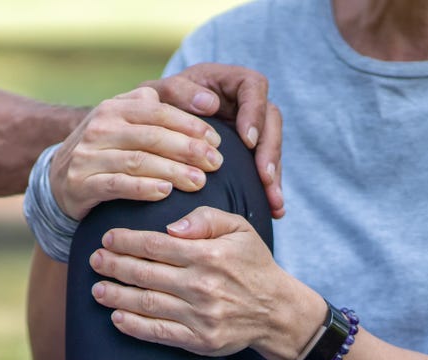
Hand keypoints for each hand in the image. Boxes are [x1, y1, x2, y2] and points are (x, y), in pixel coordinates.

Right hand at [49, 86, 224, 219]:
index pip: (160, 112)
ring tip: (199, 182)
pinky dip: (143, 189)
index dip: (191, 125)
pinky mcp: (81, 182)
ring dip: (172, 172)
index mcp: (115, 107)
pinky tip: (165, 194)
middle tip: (216, 164)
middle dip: (188, 150)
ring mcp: (88, 155)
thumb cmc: (106, 149)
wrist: (59, 179)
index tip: (217, 141)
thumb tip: (208, 101)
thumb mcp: (126, 121)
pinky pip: (118, 185)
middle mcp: (99, 127)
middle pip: (153, 136)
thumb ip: (159, 107)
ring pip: (138, 161)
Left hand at [87, 206, 319, 359]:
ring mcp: (200, 315)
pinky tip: (116, 318)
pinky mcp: (199, 340)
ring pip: (146, 303)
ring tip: (97, 289)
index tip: (108, 239)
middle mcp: (202, 285)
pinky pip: (158, 333)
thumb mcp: (239, 229)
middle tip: (95, 261)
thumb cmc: (252, 265)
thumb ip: (206, 219)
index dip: (127, 241)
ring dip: (116, 296)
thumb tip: (171, 227)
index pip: (156, 245)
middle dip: (114, 266)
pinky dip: (133, 327)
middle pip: (145, 273)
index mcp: (209, 255)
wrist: (277, 311)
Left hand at [145, 63, 284, 217]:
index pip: (254, 87)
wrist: (154, 123)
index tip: (248, 140)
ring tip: (273, 202)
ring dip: (273, 175)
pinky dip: (267, 187)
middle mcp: (246, 102)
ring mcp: (250, 127)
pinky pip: (263, 166)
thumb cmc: (156, 102)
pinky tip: (273, 211)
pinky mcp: (248, 151)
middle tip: (264, 178)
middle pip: (271, 120)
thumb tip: (210, 104)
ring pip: (271, 147)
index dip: (255, 113)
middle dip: (270, 151)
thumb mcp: (162, 92)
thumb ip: (179, 92)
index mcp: (230, 80)